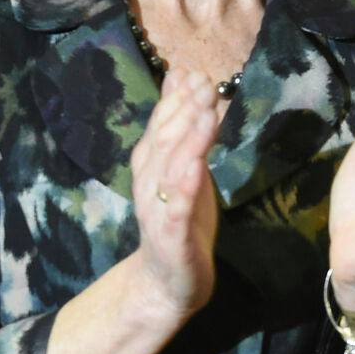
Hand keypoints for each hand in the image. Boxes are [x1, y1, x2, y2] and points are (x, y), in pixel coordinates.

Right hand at [125, 69, 222, 323]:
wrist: (166, 283)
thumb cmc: (181, 220)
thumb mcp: (185, 169)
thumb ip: (184, 129)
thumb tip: (187, 81)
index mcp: (151, 164)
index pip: (161, 124)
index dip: (175, 97)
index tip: (193, 70)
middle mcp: (149, 181)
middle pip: (164, 139)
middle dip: (184, 109)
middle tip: (205, 83)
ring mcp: (157, 208)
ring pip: (169, 168)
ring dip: (186, 138)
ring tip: (204, 112)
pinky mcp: (170, 236)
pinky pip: (175, 208)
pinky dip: (183, 186)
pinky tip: (195, 166)